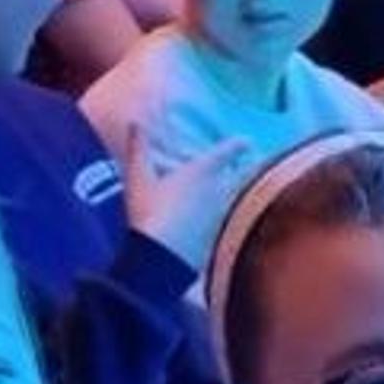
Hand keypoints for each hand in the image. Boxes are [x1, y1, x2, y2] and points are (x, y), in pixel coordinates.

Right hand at [116, 117, 255, 274]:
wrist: (160, 260)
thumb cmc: (148, 213)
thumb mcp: (138, 177)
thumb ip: (139, 148)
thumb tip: (135, 123)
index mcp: (202, 170)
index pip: (231, 150)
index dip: (240, 144)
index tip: (247, 143)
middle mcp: (218, 190)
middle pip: (238, 176)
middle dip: (241, 170)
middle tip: (242, 167)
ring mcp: (221, 216)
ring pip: (232, 199)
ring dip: (230, 195)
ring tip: (222, 196)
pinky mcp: (217, 238)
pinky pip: (223, 222)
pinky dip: (220, 218)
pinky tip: (209, 224)